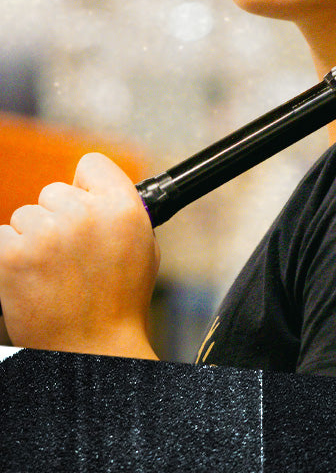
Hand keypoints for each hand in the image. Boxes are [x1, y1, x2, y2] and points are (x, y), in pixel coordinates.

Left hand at [0, 153, 158, 358]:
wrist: (92, 349)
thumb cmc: (118, 303)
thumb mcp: (143, 246)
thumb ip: (121, 210)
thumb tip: (93, 190)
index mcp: (123, 208)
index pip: (91, 164)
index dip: (86, 186)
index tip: (84, 205)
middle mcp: (85, 215)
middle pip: (53, 191)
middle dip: (56, 217)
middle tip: (68, 253)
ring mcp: (47, 234)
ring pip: (24, 215)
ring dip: (31, 238)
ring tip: (50, 271)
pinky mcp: (12, 257)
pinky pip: (2, 237)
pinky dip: (10, 257)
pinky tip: (30, 279)